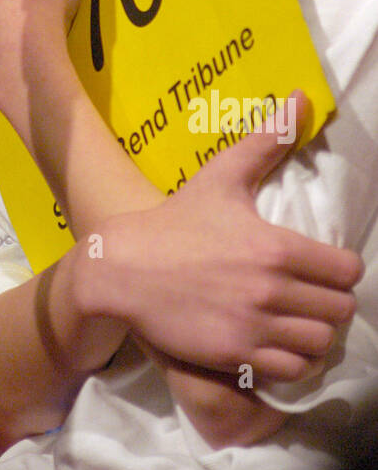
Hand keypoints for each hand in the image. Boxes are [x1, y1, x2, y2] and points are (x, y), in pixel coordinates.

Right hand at [80, 92, 362, 380]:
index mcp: (276, 246)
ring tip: (298, 323)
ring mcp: (252, 326)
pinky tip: (276, 344)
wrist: (122, 267)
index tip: (324, 269)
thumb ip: (267, 141)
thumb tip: (302, 98)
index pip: (347, 272)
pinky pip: (289, 371)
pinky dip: (290, 361)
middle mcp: (270, 290)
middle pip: (338, 311)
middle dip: (329, 304)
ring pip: (318, 345)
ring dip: (313, 335)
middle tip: (311, 296)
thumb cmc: (176, 220)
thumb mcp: (221, 176)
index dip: (341, 272)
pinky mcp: (234, 355)